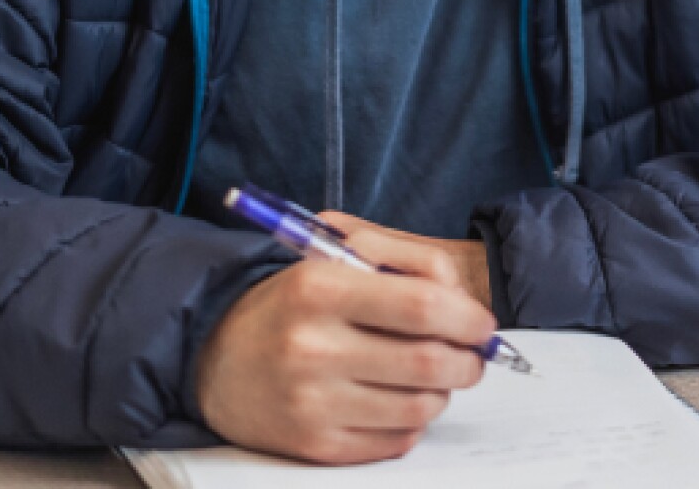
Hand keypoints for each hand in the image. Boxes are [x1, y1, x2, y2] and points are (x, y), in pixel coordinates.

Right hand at [195, 219, 496, 464]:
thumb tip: (462, 298)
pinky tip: (401, 400)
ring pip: (417, 406)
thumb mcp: (337, 252)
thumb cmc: (293, 298)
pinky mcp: (312, 445)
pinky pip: (393, 441)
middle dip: (468, 360)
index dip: (467, 317)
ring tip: (436, 375)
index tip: (483, 323)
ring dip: (443, 391)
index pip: (421, 306)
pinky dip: (413, 422)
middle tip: (474, 355)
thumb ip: (405, 261)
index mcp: (320, 287)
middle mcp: (313, 346)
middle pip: (427, 361)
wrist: (215, 353)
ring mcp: (311, 402)